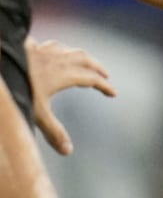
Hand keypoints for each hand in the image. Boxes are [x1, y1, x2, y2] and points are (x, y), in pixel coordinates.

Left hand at [26, 36, 116, 154]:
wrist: (2, 65)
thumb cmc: (20, 87)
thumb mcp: (37, 114)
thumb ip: (53, 132)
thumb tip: (68, 151)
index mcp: (66, 74)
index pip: (92, 79)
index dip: (105, 87)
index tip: (114, 93)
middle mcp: (61, 60)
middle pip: (87, 61)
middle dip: (98, 69)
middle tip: (106, 76)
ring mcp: (48, 51)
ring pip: (74, 51)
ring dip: (85, 58)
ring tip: (87, 64)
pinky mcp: (35, 47)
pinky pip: (56, 47)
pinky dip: (65, 51)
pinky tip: (59, 53)